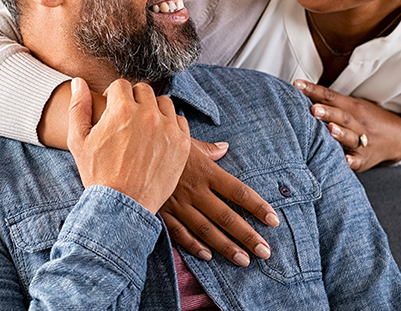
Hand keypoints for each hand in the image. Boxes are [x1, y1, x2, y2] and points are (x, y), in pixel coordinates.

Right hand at [67, 78, 189, 213]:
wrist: (122, 205)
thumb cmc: (97, 174)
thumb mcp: (79, 140)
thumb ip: (78, 107)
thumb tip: (78, 82)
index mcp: (121, 110)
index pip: (121, 85)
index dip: (114, 96)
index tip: (113, 109)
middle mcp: (147, 115)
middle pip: (143, 90)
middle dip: (134, 100)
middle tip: (128, 119)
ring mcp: (168, 129)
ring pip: (164, 103)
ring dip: (154, 110)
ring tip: (143, 127)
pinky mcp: (182, 143)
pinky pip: (179, 121)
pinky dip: (169, 125)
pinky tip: (158, 138)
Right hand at [160, 139, 279, 266]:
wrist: (128, 148)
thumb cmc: (160, 141)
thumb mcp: (186, 140)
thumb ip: (208, 148)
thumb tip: (224, 147)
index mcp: (205, 171)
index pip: (238, 191)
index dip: (257, 206)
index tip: (273, 220)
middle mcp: (195, 190)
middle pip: (226, 216)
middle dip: (247, 235)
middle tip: (264, 251)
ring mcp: (178, 203)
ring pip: (206, 229)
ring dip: (226, 246)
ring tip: (243, 260)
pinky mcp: (162, 212)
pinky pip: (180, 232)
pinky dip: (193, 245)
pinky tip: (208, 255)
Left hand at [294, 79, 400, 171]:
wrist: (396, 138)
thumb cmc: (364, 120)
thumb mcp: (351, 106)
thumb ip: (329, 102)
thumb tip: (299, 91)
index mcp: (352, 107)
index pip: (331, 96)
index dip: (314, 90)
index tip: (297, 85)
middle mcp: (357, 122)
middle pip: (342, 115)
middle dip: (327, 112)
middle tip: (313, 109)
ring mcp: (362, 141)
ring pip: (351, 136)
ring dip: (340, 133)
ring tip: (329, 129)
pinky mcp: (364, 159)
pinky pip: (358, 160)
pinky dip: (352, 160)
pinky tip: (345, 160)